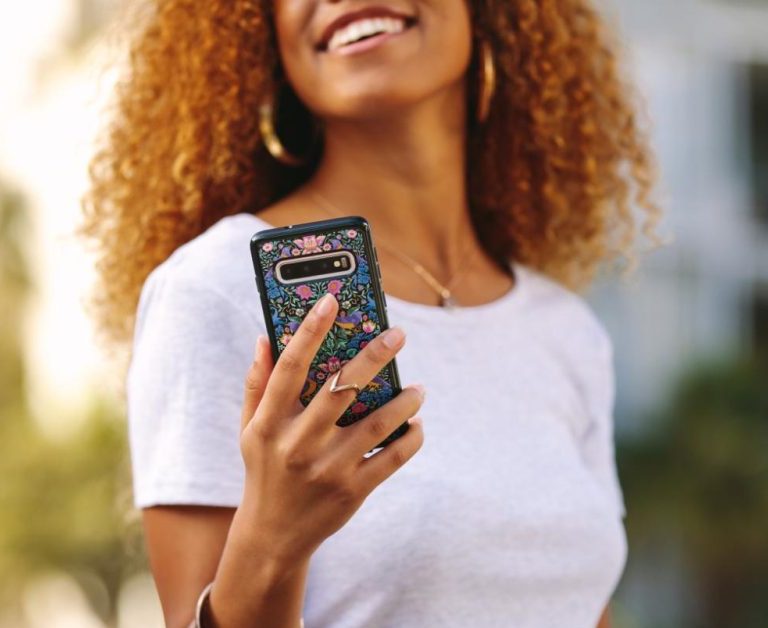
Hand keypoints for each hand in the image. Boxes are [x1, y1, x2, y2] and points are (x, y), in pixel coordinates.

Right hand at [238, 292, 424, 564]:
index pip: (290, 367)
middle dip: (374, 356)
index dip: (310, 330)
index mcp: (269, 423)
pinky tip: (416, 423)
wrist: (273, 535)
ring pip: (377, 424)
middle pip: (341, 388)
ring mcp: (327, 469)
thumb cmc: (264, 469)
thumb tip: (266, 336)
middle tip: (398, 334)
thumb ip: (257, 383)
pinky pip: (393, 458)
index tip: (332, 300)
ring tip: (418, 388)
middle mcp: (297, 444)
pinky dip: (412, 438)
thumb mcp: (250, 429)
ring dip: (405, 401)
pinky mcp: (353, 491)